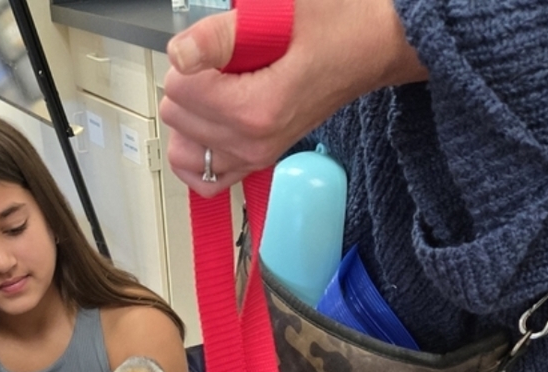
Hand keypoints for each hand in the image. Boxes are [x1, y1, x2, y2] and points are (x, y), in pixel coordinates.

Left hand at [159, 0, 426, 195]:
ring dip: (190, 118)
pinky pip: (205, 180)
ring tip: (216, 92)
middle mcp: (253, 144)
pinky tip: (208, 127)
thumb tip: (180, 56)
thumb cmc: (336, 27)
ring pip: (182, 149)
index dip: (191, 56)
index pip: (180, 87)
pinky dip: (198, 155)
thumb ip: (220, 35)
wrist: (371, 49)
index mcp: (257, 111)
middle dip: (189, 84)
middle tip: (223, 65)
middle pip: (176, 115)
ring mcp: (254, 158)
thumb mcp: (278, 14)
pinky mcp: (256, 163)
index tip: (219, 46)